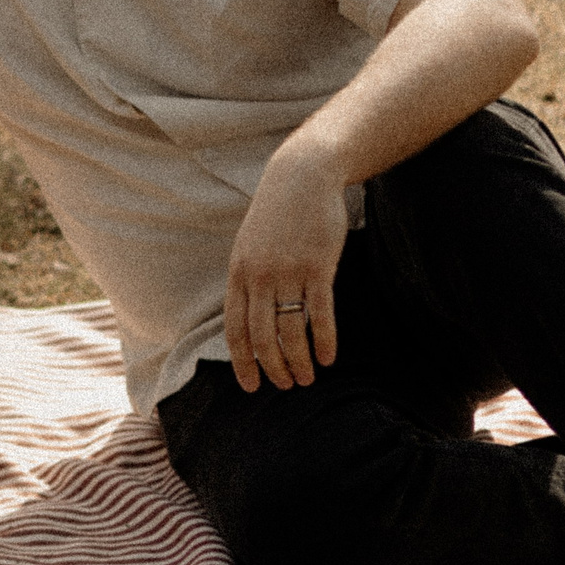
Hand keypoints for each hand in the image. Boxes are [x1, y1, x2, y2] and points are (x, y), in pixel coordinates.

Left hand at [223, 142, 349, 391]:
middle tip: (287, 385)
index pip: (235, 329)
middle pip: (262, 336)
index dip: (243, 361)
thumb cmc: (276, 215)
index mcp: (239, 274)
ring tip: (309, 378)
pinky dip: (325, 340)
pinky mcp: (318, 267)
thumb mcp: (249, 245)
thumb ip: (248, 279)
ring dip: (299, 360)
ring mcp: (289, 272)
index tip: (252, 386)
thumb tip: (248, 317)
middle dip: (273, 368)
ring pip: (291, 330)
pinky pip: (321, 313)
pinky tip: (329, 357)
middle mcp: (260, 277)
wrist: (301, 177)